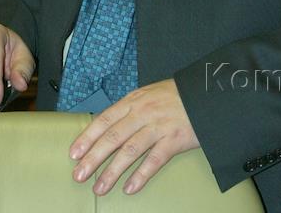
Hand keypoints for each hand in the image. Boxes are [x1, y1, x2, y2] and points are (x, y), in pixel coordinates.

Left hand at [69, 79, 198, 195]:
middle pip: (113, 137)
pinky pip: (154, 160)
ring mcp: (159, 126)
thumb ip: (130, 109)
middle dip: (93, 158)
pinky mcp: (174, 139)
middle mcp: (144, 112)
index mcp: (134, 100)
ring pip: (130, 150)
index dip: (88, 137)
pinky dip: (141, 175)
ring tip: (100, 188)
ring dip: (112, 171)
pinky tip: (130, 187)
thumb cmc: (175, 96)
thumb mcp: (149, 94)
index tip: (74, 154)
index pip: (105, 120)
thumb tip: (107, 129)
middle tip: (79, 175)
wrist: (207, 92)